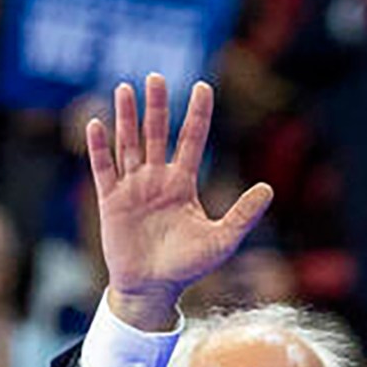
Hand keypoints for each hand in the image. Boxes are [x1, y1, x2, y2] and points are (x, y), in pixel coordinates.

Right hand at [87, 74, 272, 328]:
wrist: (153, 289)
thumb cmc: (188, 266)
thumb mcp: (223, 240)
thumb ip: (243, 214)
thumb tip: (268, 188)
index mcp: (183, 185)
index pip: (192, 141)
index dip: (197, 115)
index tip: (203, 86)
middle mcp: (156, 180)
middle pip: (156, 134)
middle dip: (157, 107)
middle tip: (157, 77)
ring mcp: (132, 188)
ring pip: (128, 144)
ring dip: (126, 118)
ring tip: (126, 88)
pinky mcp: (111, 201)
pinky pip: (104, 169)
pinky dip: (100, 147)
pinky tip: (97, 123)